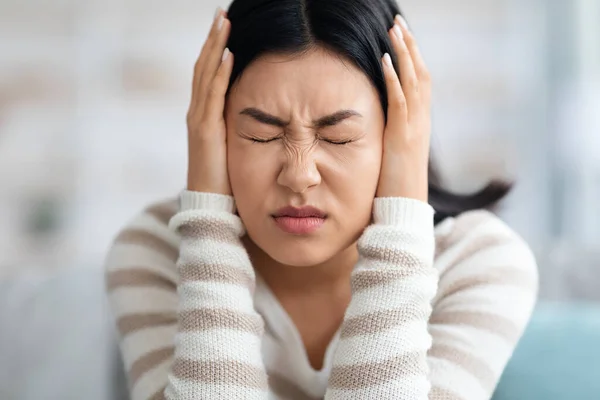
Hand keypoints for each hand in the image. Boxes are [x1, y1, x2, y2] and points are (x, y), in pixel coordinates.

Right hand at [186, 8, 233, 194]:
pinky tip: (227, 54)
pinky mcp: (204, 130)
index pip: (209, 74)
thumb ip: (240, 127)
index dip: (215, 49)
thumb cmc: (227, 179)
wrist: (211, 206)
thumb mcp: (235, 146)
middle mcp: (198, 112)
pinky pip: (212, 96)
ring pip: (205, 75)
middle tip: (221, 14)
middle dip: (213, 39)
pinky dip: (218, 74)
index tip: (225, 27)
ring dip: (214, 46)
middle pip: (204, 67)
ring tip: (222, 22)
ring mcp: (198, 120)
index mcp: (205, 115)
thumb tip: (262, 114)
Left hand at [376, 15, 431, 201]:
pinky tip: (385, 59)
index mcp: (418, 123)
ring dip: (404, 53)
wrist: (404, 210)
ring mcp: (414, 128)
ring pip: (413, 82)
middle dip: (410, 46)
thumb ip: (391, 135)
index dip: (412, 58)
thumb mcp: (394, 154)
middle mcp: (421, 121)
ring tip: (394, 30)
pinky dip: (394, 79)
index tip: (402, 37)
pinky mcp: (402, 137)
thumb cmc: (395, 186)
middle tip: (399, 22)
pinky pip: (400, 102)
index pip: (419, 82)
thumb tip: (380, 125)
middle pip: (420, 74)